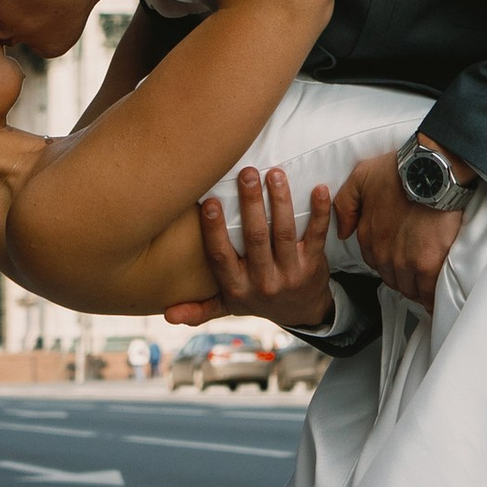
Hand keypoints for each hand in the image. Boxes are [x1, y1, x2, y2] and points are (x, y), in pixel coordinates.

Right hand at [162, 164, 335, 333]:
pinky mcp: (314, 263)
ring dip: (280, 201)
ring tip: (275, 173)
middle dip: (250, 204)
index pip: (221, 256)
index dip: (214, 230)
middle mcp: (263, 281)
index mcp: (237, 287)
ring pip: (283, 233)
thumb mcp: (228, 306)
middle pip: (255, 239)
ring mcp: (291, 273)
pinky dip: (320, 212)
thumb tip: (167, 314)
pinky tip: (319, 189)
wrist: (303, 313)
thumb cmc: (259, 299)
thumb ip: (200, 308)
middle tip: (246, 172)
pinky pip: (317, 235)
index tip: (208, 201)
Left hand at [334, 146, 471, 311]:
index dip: (388, 262)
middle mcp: (383, 253)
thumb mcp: (360, 177)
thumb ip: (346, 204)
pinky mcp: (428, 264)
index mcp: (368, 236)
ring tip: (427, 287)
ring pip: (409, 288)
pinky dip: (431, 298)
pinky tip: (436, 300)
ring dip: (417, 289)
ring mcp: (405, 261)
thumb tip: (343, 232)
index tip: (399, 259)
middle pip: (391, 278)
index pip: (374, 261)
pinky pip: (427, 292)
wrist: (431, 172)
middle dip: (402, 278)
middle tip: (416, 274)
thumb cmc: (399, 171)